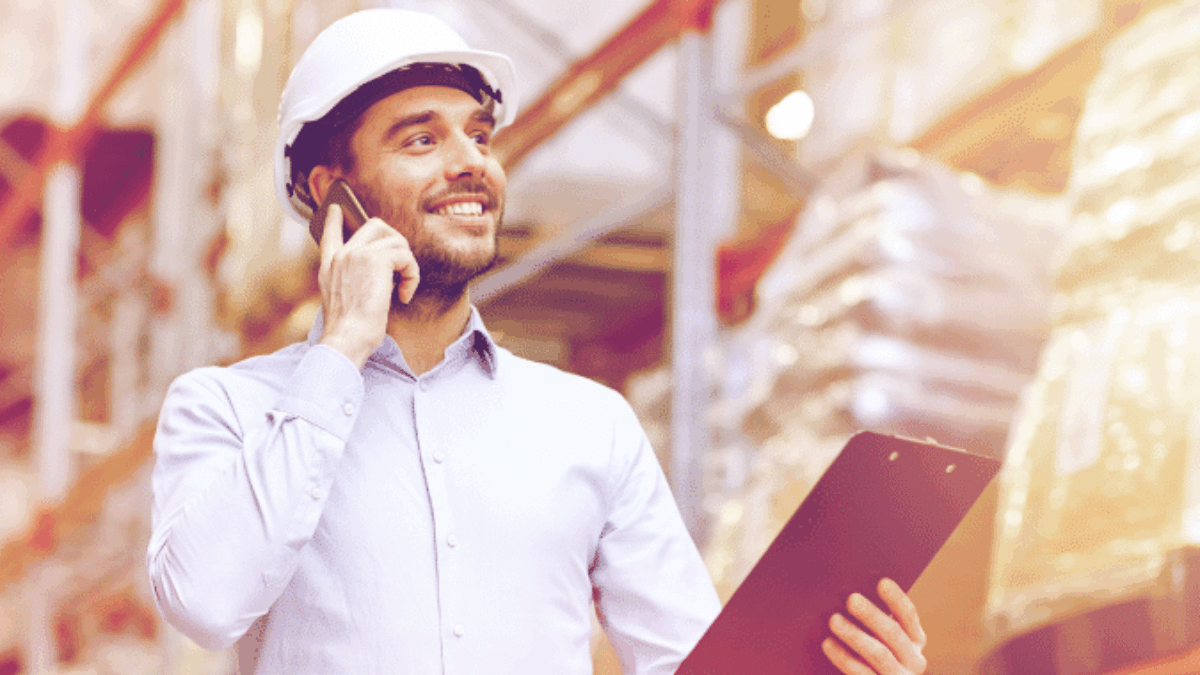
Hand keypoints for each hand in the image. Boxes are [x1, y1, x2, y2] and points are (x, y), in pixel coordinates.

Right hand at [317, 204, 419, 368]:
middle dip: (397, 242)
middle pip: (375, 226)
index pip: (330, 236)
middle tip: (402, 267)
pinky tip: (404, 296)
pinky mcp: (375, 260)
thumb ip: (354, 282)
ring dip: (408, 266)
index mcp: (329, 267)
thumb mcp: (344, 302)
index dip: (334, 221)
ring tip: (403, 289)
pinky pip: (405, 256)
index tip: (336, 209)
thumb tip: (381, 273)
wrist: (347, 339)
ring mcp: (356, 254)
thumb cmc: (350, 331)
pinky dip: (412, 276)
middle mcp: (341, 256)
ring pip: (396, 241)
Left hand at [822, 578, 926, 674]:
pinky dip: (843, 657)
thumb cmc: (872, 654)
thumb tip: (850, 594)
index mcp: (915, 639)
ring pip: (879, 654)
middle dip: (872, 615)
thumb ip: (873, 620)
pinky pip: (861, 673)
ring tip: (834, 620)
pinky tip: (828, 643)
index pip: (908, 615)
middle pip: (893, 633)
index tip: (881, 581)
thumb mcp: (880, 637)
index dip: (896, 598)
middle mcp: (914, 660)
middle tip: (851, 599)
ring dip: (855, 635)